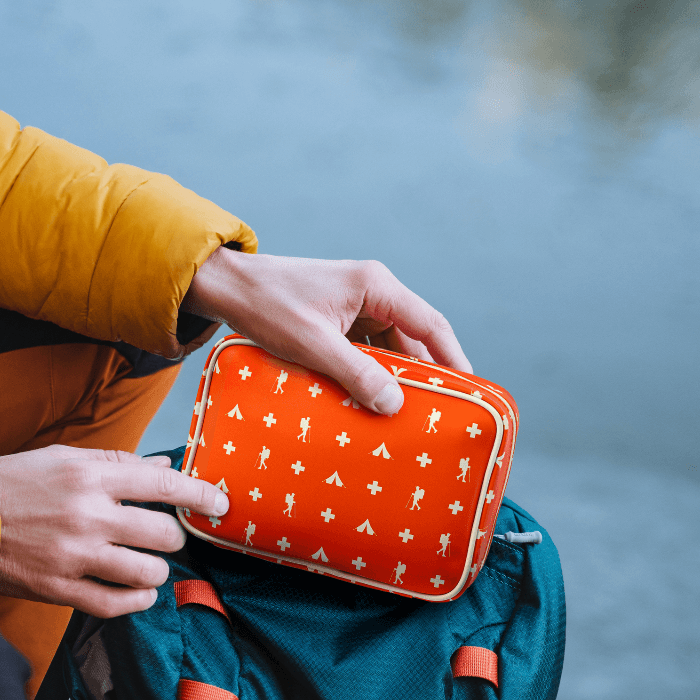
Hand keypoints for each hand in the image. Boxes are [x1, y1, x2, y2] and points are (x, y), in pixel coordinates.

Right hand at [0, 446, 227, 617]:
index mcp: (91, 476)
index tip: (220, 503)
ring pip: (147, 572)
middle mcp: (88, 515)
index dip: (200, 495)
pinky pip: (116, 605)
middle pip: (164, 534)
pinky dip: (137, 600)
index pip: (164, 485)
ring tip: (149, 563)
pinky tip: (139, 591)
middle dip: (174, 536)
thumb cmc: (17, 483)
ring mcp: (75, 555)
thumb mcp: (66, 458)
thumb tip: (164, 466)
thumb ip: (118, 463)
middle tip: (165, 534)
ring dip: (157, 569)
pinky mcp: (61, 589)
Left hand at [182, 247, 471, 414]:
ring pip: (388, 345)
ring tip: (405, 413)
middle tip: (437, 413)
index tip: (470, 390)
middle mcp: (373, 290)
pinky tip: (370, 398)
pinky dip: (370, 371)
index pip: (430, 324)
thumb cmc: (269, 306)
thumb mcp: (314, 344)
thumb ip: (356, 373)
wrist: (229, 288)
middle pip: (411, 337)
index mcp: (376, 286)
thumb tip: (395, 405)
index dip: (453, 358)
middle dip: (423, 374)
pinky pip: (365, 347)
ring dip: (393, 375)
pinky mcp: (338, 317)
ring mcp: (355, 303)